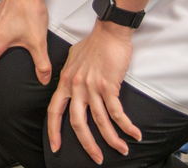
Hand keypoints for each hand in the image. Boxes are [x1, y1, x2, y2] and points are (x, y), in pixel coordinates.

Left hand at [47, 22, 141, 163]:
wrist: (108, 32)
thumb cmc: (93, 44)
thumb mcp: (73, 60)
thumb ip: (70, 77)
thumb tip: (70, 87)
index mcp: (65, 81)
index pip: (54, 110)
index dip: (53, 130)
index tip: (55, 146)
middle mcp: (76, 86)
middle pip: (77, 122)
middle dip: (87, 144)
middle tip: (96, 158)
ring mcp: (92, 86)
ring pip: (100, 121)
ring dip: (112, 139)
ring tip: (122, 150)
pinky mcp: (109, 85)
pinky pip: (117, 112)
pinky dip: (126, 126)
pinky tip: (134, 134)